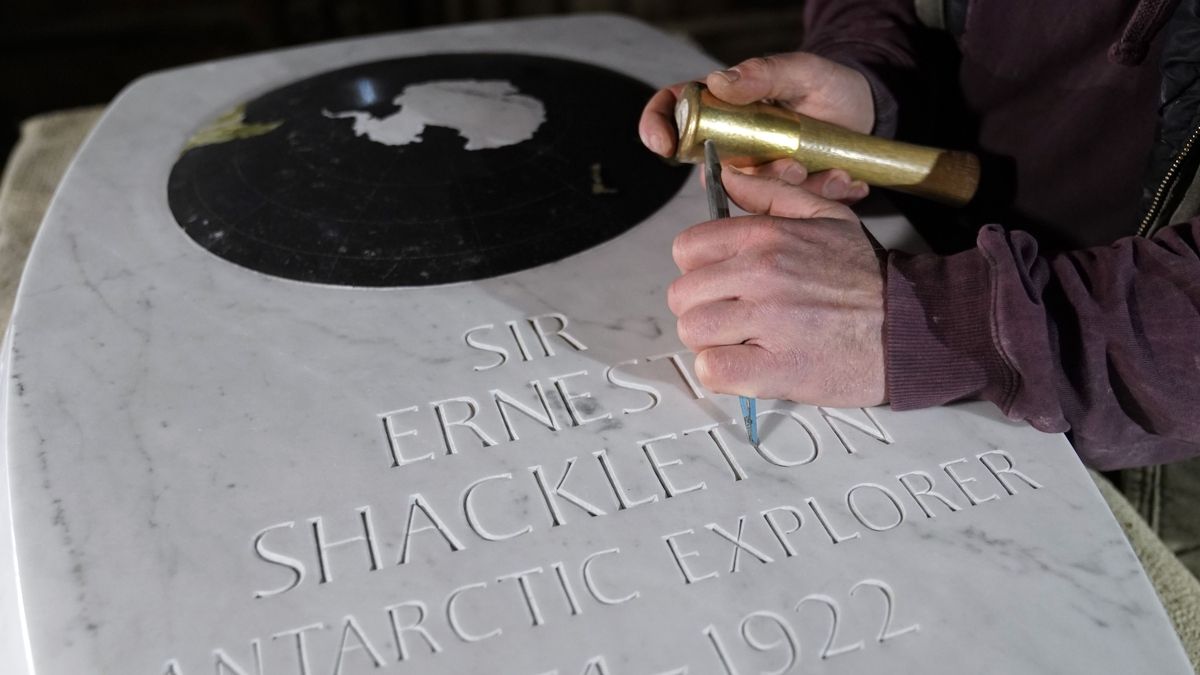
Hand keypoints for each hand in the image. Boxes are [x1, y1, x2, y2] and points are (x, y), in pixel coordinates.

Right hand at [639, 52, 874, 201]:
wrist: (864, 114)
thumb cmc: (827, 87)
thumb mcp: (802, 71)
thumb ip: (763, 73)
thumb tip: (720, 81)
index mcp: (722, 107)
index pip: (671, 111)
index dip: (656, 126)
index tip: (663, 143)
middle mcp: (731, 144)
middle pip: (712, 171)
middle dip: (755, 178)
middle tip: (794, 165)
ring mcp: (754, 173)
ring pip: (752, 197)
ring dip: (792, 190)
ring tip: (830, 172)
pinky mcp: (779, 195)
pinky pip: (786, 209)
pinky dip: (818, 197)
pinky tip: (842, 181)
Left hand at [667, 170, 885, 406]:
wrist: (915, 325)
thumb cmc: (868, 278)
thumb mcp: (826, 216)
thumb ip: (769, 194)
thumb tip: (726, 178)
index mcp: (767, 237)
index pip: (688, 248)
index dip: (698, 269)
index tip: (719, 283)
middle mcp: (763, 274)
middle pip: (683, 294)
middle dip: (702, 308)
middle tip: (732, 318)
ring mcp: (769, 322)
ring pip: (694, 332)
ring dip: (711, 343)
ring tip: (742, 343)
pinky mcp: (778, 368)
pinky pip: (714, 371)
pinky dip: (721, 374)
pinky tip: (744, 367)